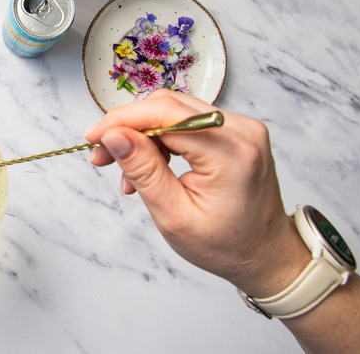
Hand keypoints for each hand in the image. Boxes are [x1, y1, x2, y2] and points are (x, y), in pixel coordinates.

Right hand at [84, 89, 309, 295]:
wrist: (265, 254)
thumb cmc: (226, 245)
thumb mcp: (174, 216)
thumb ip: (144, 170)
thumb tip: (114, 135)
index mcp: (231, 152)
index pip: (165, 114)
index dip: (122, 120)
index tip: (94, 137)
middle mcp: (241, 130)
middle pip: (169, 106)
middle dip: (128, 126)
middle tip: (102, 154)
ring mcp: (241, 127)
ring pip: (175, 111)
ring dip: (143, 134)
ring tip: (125, 170)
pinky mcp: (235, 131)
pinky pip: (188, 121)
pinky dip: (162, 138)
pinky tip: (149, 164)